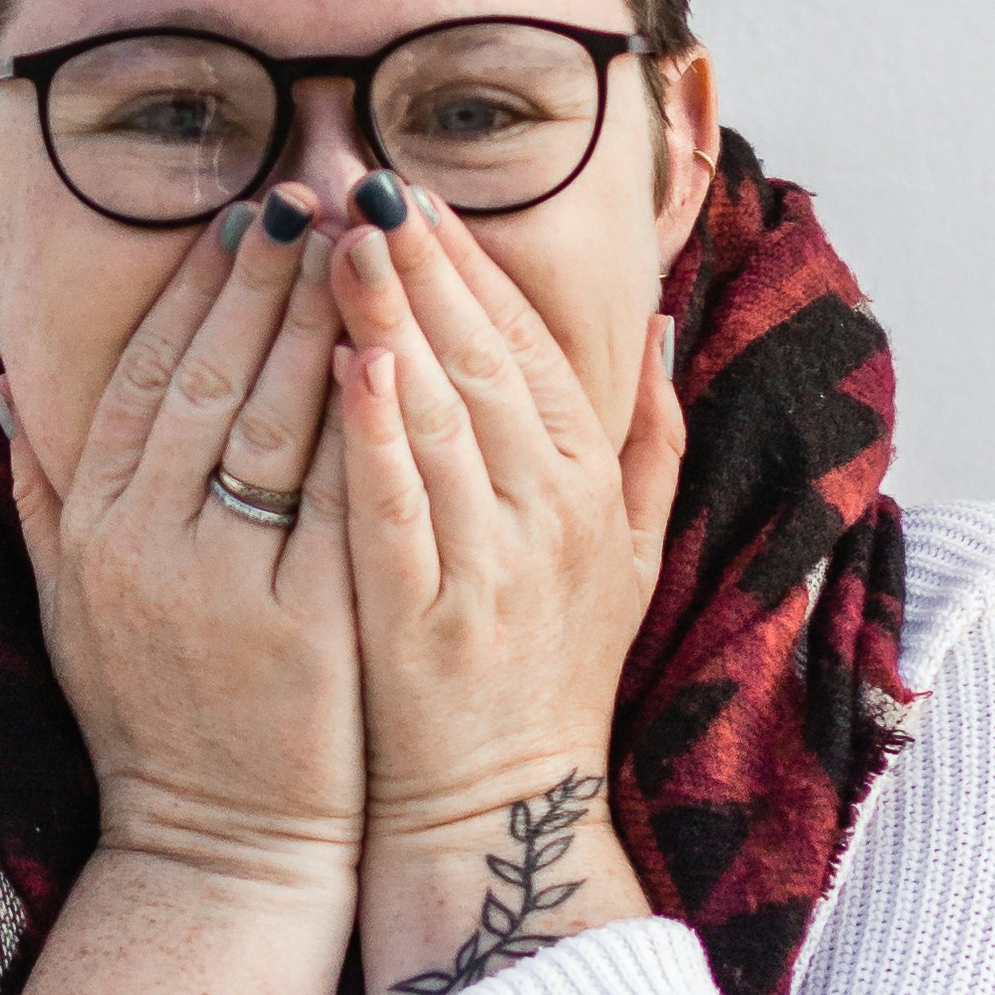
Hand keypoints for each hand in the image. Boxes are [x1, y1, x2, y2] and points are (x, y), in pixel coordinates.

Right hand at [0, 203, 362, 902]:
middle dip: (263, 275)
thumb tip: (8, 383)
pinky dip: (361, 413)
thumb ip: (42, 490)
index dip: (191, 290)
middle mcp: (144, 545)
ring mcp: (222, 582)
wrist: (217, 852)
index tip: (238, 218)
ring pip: (271, 417)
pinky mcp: (302, 621)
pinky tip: (393, 348)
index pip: (139, 374)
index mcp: (92, 529)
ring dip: (315, 317)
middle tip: (312, 193)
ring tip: (358, 242)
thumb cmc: (153, 721)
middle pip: (206, 375)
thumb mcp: (68, 603)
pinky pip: (334, 493)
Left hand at [326, 192, 684, 994]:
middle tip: (359, 175)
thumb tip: (657, 323)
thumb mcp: (632, 554)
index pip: (531, 345)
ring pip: (442, 417)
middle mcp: (552, 516)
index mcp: (591, 487)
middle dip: (421, 260)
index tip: (415, 187)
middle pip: (484, 360)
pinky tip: (344, 363)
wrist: (503, 819)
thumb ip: (653, 438)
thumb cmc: (550, 676)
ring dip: (391, 316)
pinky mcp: (428, 623)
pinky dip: (376, 434)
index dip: (474, 263)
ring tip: (337, 234)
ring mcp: (492, 568)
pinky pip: (401, 510)